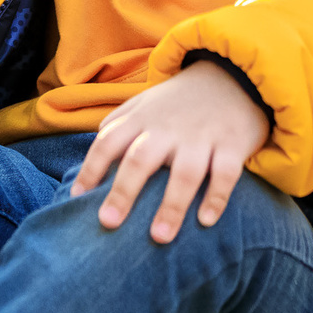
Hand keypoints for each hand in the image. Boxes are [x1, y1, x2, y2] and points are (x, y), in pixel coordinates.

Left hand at [70, 59, 271, 243]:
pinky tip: (206, 222)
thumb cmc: (182, 100)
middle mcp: (169, 128)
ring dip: (172, 206)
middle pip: (141, 159)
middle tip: (108, 223)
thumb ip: (121, 119)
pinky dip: (216, 197)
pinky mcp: (233, 143)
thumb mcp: (147, 100)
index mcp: (143, 118)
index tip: (76, 198)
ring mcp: (202, 136)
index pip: (108, 142)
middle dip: (123, 191)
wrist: (235, 74)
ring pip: (185, 172)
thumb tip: (96, 139)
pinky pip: (225, 173)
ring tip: (159, 238)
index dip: (91, 169)